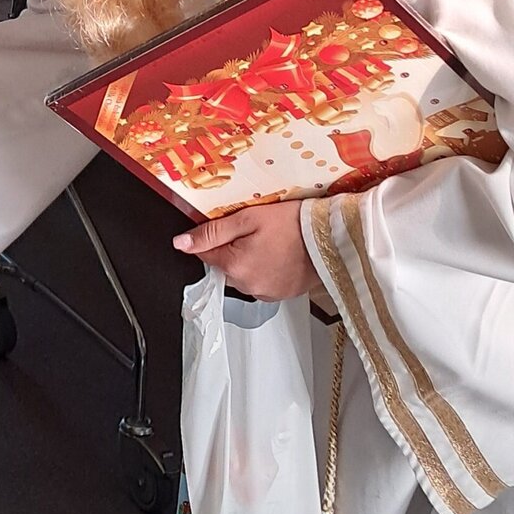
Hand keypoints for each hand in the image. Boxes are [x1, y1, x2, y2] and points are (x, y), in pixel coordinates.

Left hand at [172, 202, 320, 300]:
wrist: (332, 238)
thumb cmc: (294, 224)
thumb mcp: (248, 218)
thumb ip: (212, 232)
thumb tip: (181, 243)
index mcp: (235, 266)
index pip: (205, 254)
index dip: (213, 237)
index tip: (230, 226)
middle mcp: (247, 286)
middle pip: (224, 265)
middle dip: (232, 248)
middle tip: (255, 230)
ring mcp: (265, 293)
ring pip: (243, 274)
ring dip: (248, 259)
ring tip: (271, 240)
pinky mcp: (281, 295)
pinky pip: (261, 281)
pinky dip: (265, 268)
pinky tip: (280, 253)